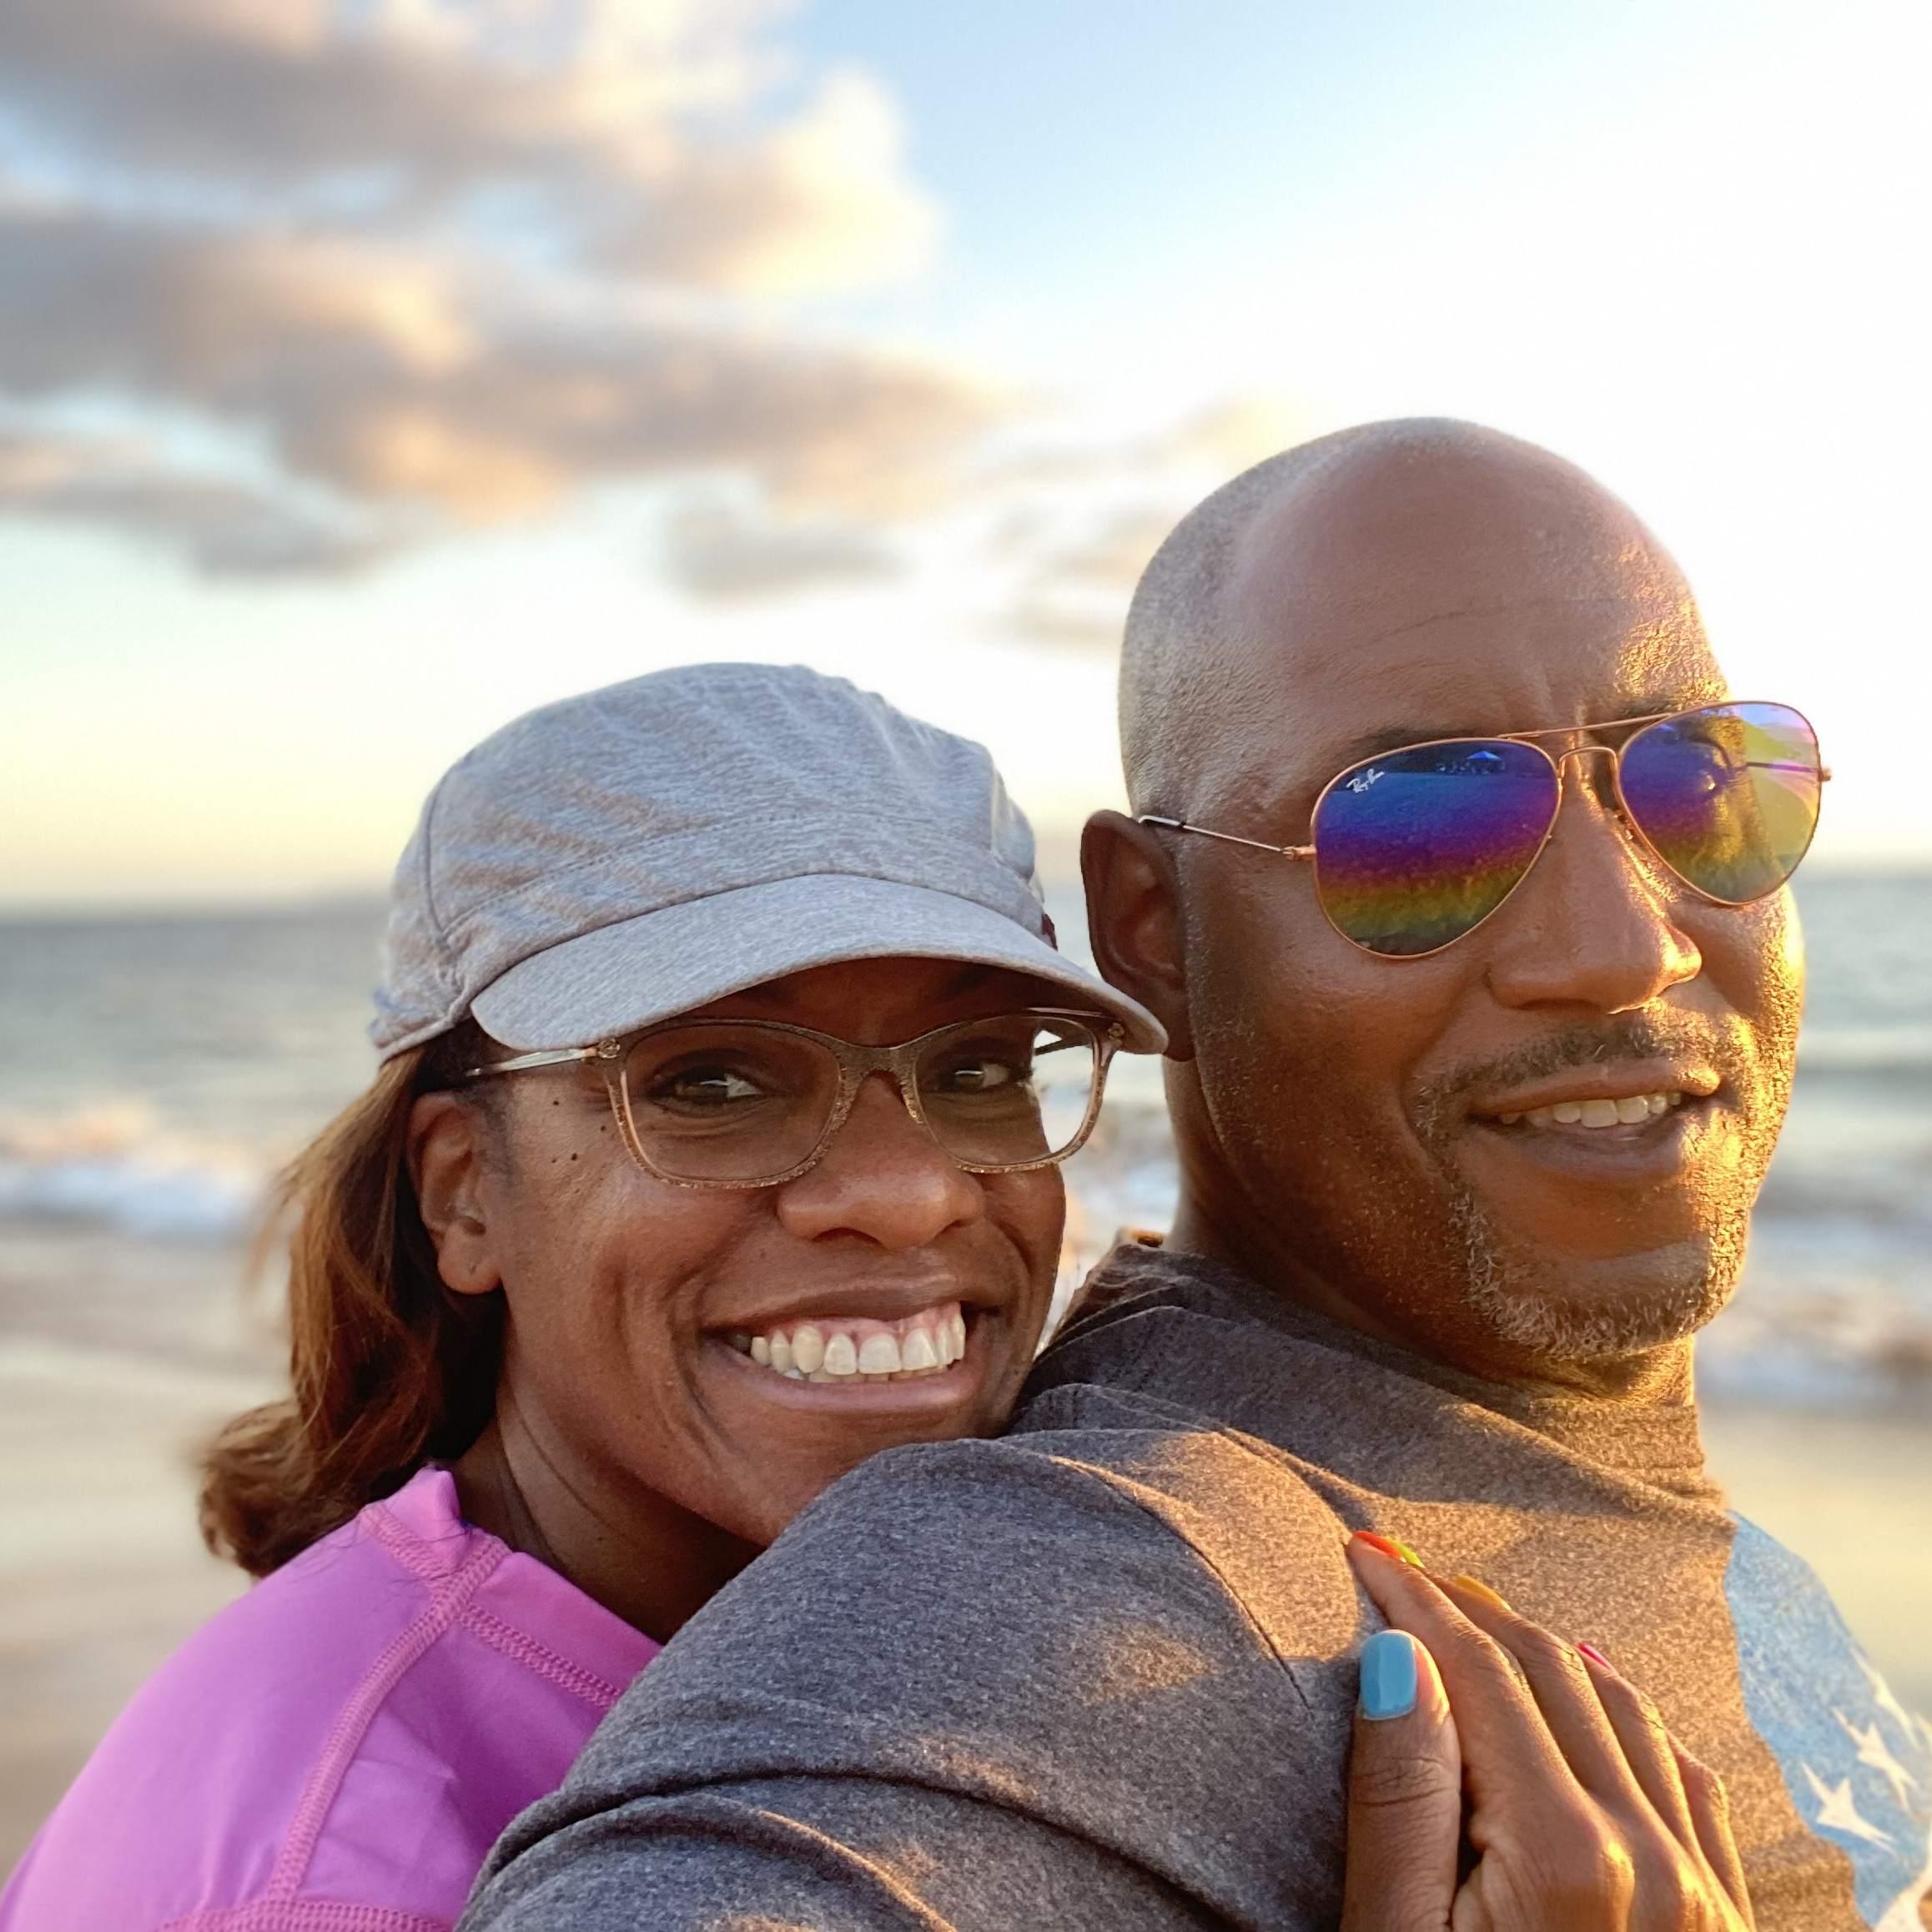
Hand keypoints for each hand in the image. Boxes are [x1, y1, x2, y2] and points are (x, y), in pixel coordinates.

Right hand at [1338, 1535, 1752, 1930]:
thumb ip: (1402, 1806)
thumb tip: (1400, 1659)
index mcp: (1564, 1856)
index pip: (1480, 1675)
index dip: (1415, 1600)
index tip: (1364, 1552)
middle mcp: (1652, 1860)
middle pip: (1553, 1675)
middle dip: (1470, 1609)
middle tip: (1402, 1570)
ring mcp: (1703, 1896)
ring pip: (1625, 1710)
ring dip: (1544, 1650)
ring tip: (1476, 1618)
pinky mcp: (1727, 1925)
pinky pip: (1689, 1781)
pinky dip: (1629, 1714)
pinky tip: (1592, 1690)